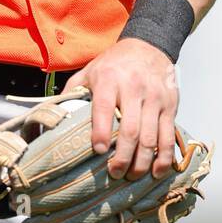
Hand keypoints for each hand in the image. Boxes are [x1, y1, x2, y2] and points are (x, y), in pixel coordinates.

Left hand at [63, 38, 178, 180]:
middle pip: (131, 130)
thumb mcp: (89, 72)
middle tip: (114, 173)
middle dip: (123, 157)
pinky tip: (156, 171)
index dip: (102, 132)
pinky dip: (164, 157)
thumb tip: (50, 117)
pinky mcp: (171, 105)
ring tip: (132, 176)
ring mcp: (155, 97)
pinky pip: (168, 135)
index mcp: (109, 79)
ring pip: (150, 137)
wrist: (148, 46)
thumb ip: (72, 92)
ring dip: (142, 162)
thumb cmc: (114, 65)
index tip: (99, 151)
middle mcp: (134, 87)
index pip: (104, 108)